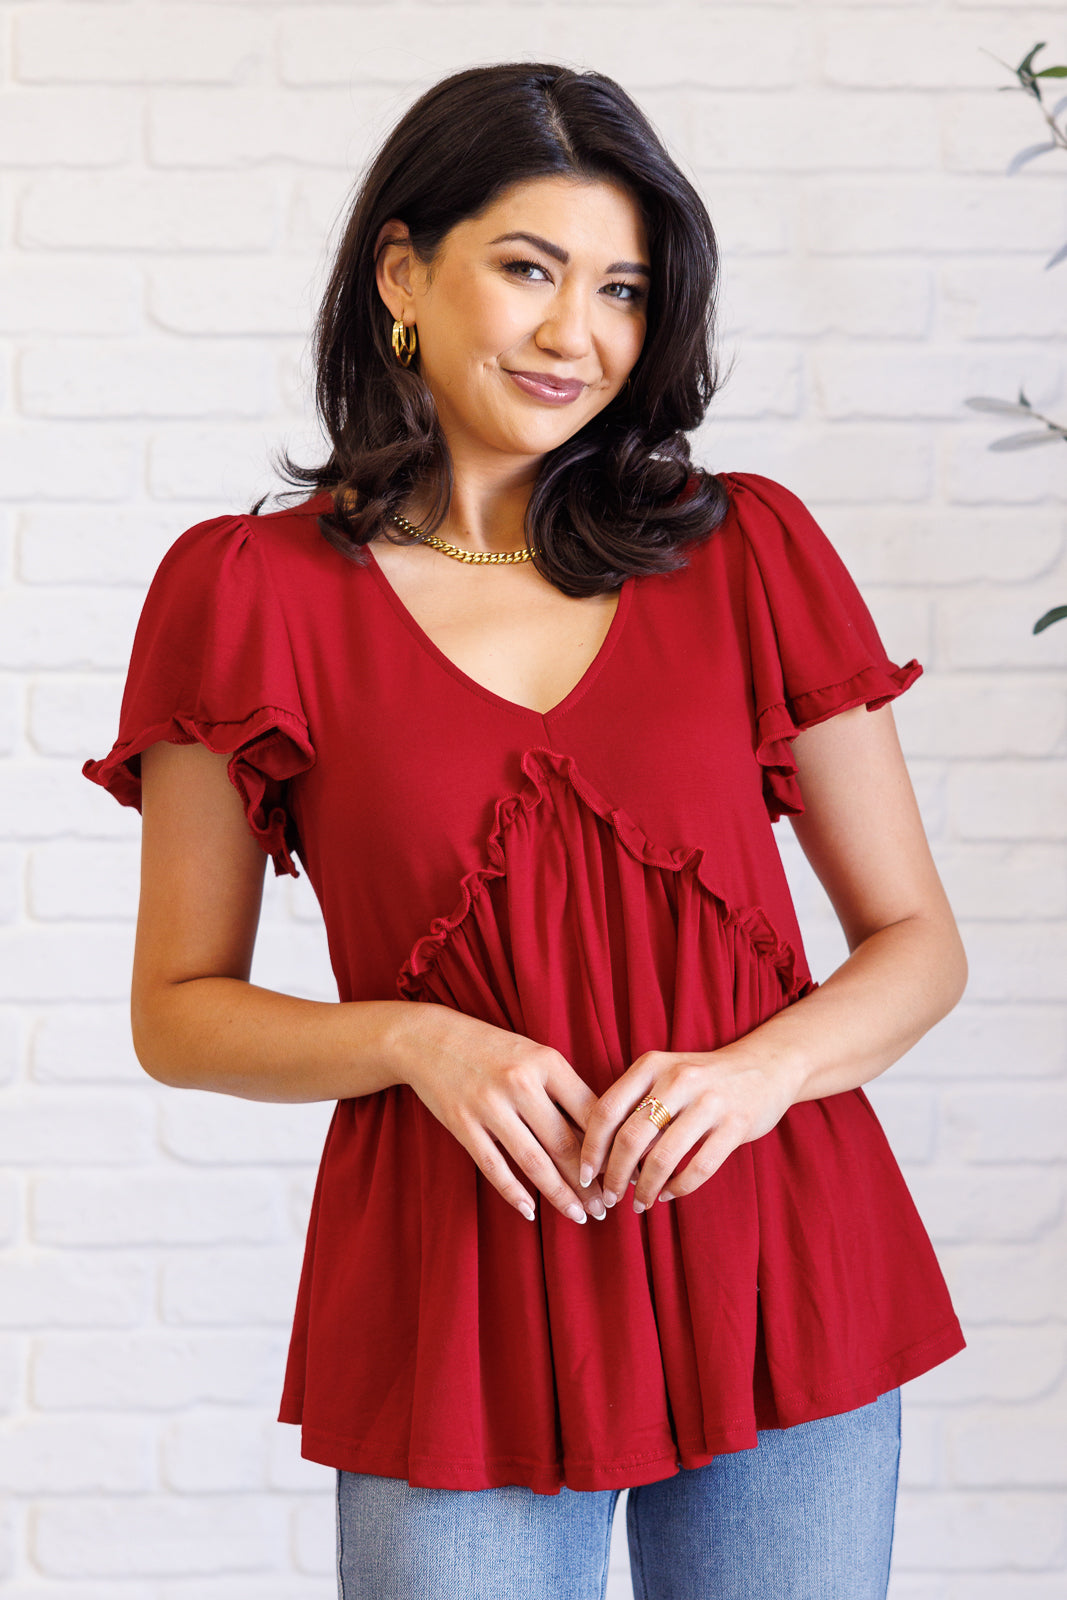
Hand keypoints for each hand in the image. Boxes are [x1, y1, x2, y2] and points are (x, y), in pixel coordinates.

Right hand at [395, 1003, 607, 1225]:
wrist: (430, 1038)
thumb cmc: (492, 1048)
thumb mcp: (534, 1054)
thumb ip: (564, 1088)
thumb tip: (601, 1135)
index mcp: (546, 1062)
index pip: (590, 1112)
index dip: (609, 1147)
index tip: (623, 1171)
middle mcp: (520, 1083)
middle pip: (565, 1142)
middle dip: (589, 1181)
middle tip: (605, 1207)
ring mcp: (489, 1106)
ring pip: (534, 1161)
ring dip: (560, 1194)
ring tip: (580, 1215)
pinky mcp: (462, 1124)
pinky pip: (494, 1167)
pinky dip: (514, 1193)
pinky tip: (532, 1211)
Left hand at [577, 1044, 803, 1212]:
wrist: (765, 1066)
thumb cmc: (701, 1079)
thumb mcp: (664, 1075)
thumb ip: (635, 1104)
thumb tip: (601, 1155)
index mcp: (651, 1065)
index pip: (607, 1110)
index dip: (592, 1148)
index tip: (585, 1175)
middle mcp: (678, 1079)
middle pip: (631, 1138)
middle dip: (615, 1175)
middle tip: (610, 1197)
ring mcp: (709, 1102)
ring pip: (664, 1157)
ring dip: (645, 1188)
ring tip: (639, 1203)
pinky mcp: (736, 1124)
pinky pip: (700, 1167)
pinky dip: (678, 1187)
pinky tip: (667, 1194)